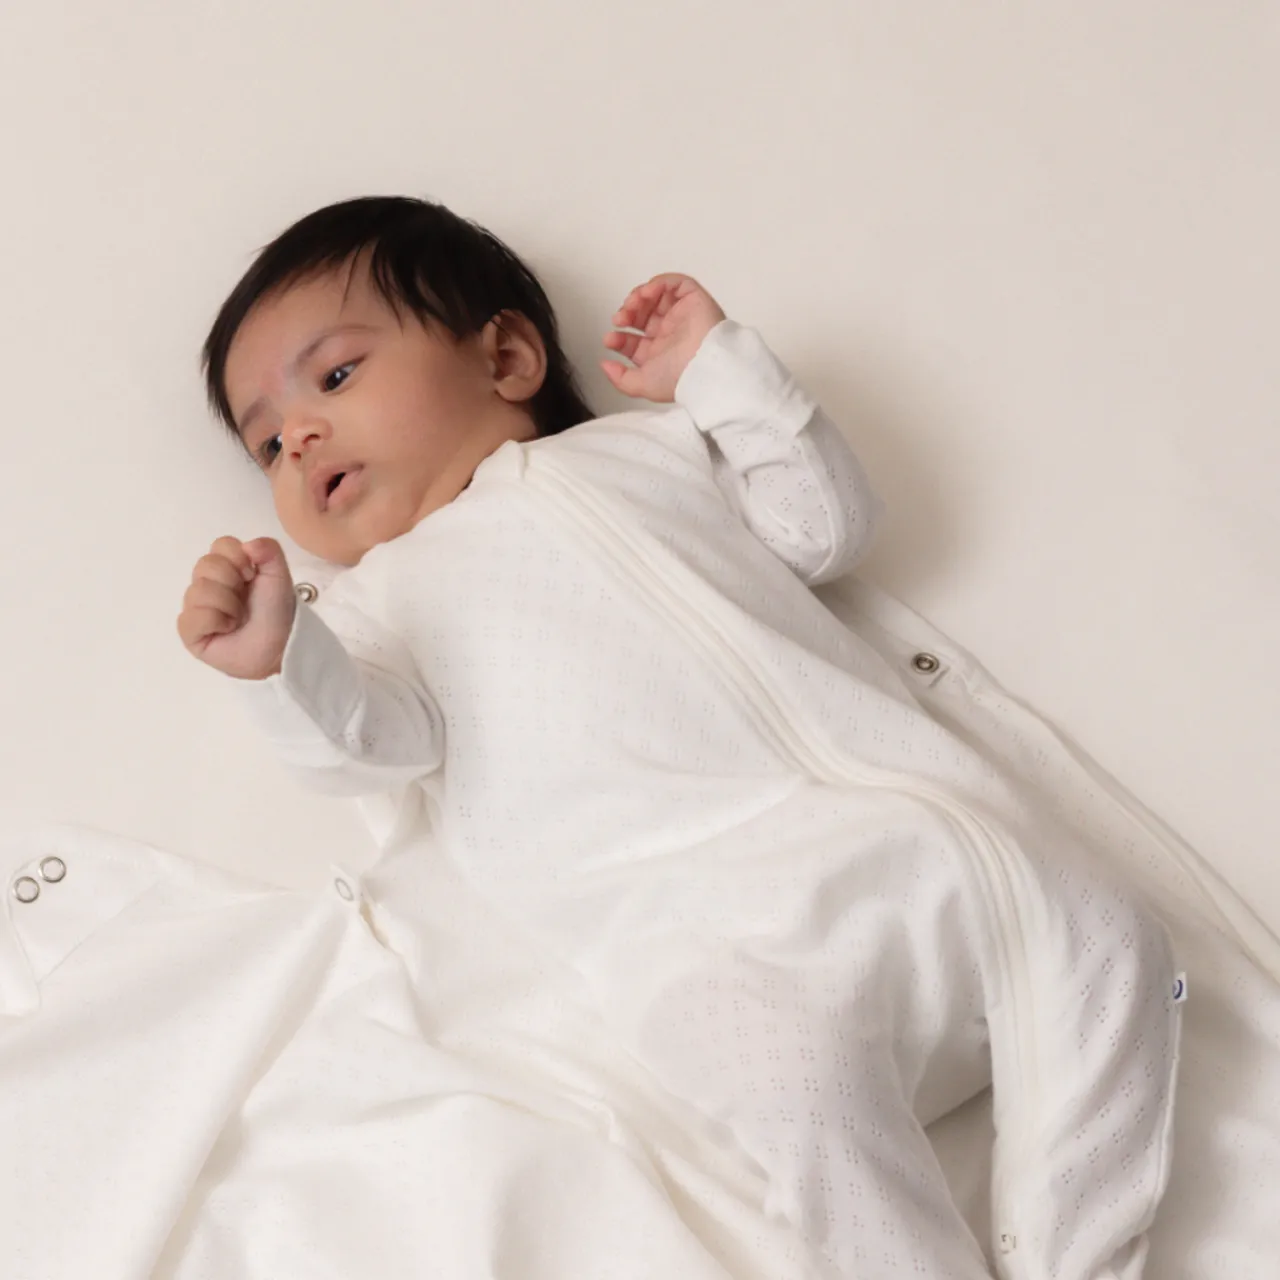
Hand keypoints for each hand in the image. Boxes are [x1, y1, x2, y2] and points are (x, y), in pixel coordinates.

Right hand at [177, 536, 296, 679]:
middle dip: (231, 582)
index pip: (220, 545)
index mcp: (229, 567)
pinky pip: (191, 616)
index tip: (252, 575)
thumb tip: (248, 544)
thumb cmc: (276, 611)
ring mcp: (196, 606)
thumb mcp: (279, 575)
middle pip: (205, 564)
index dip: (236, 557)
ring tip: (239, 618)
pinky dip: (215, 622)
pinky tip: (226, 630)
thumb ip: (269, 550)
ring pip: (197, 590)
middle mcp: (209, 583)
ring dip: (227, 605)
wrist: (278, 647)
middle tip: (245, 600)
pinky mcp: (189, 630)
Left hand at [601, 274, 725, 401]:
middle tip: (620, 319)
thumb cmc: (679, 378)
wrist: (706, 365)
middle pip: (642, 314)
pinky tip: (647, 292)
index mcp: (660, 353)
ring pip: (655, 296)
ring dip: (638, 296)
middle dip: (627, 313)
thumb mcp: (642, 385)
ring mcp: (682, 314)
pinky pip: (674, 282)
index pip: (634, 339)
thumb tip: (606, 364)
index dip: (619, 337)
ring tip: (632, 304)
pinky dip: (658, 283)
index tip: (610, 339)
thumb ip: (620, 379)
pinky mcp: (693, 298)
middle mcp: (670, 333)